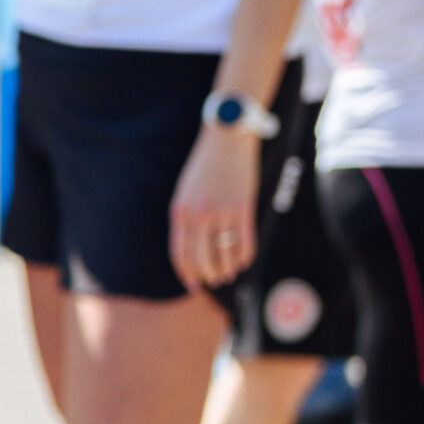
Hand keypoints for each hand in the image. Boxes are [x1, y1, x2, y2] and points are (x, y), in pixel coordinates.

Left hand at [170, 126, 259, 292]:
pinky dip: (243, 257)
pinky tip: (242, 262)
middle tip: (214, 281)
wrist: (226, 138)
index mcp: (179, 212)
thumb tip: (193, 248)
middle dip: (207, 275)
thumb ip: (186, 219)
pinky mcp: (243, 209)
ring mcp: (221, 213)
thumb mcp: (186, 192)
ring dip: (226, 269)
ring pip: (223, 255)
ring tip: (227, 274)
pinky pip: (244, 243)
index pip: (179, 253)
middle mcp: (198, 215)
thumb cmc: (204, 166)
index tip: (192, 285)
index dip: (186, 273)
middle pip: (201, 259)